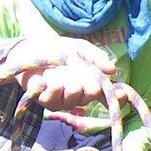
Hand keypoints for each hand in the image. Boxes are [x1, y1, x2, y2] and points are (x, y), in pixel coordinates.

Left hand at [0, 36, 114, 111]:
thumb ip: (95, 57)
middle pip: (92, 92)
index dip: (118, 97)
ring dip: (63, 75)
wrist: (29, 51)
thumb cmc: (56, 51)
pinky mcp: (46, 103)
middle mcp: (79, 96)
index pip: (110, 97)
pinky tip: (44, 76)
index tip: (121, 93)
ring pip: (73, 92)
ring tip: (55, 70)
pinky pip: (53, 92)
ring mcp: (63, 102)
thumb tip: (112, 70)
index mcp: (90, 84)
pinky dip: (48, 78)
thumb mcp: (79, 48)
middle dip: (83, 73)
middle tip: (71, 62)